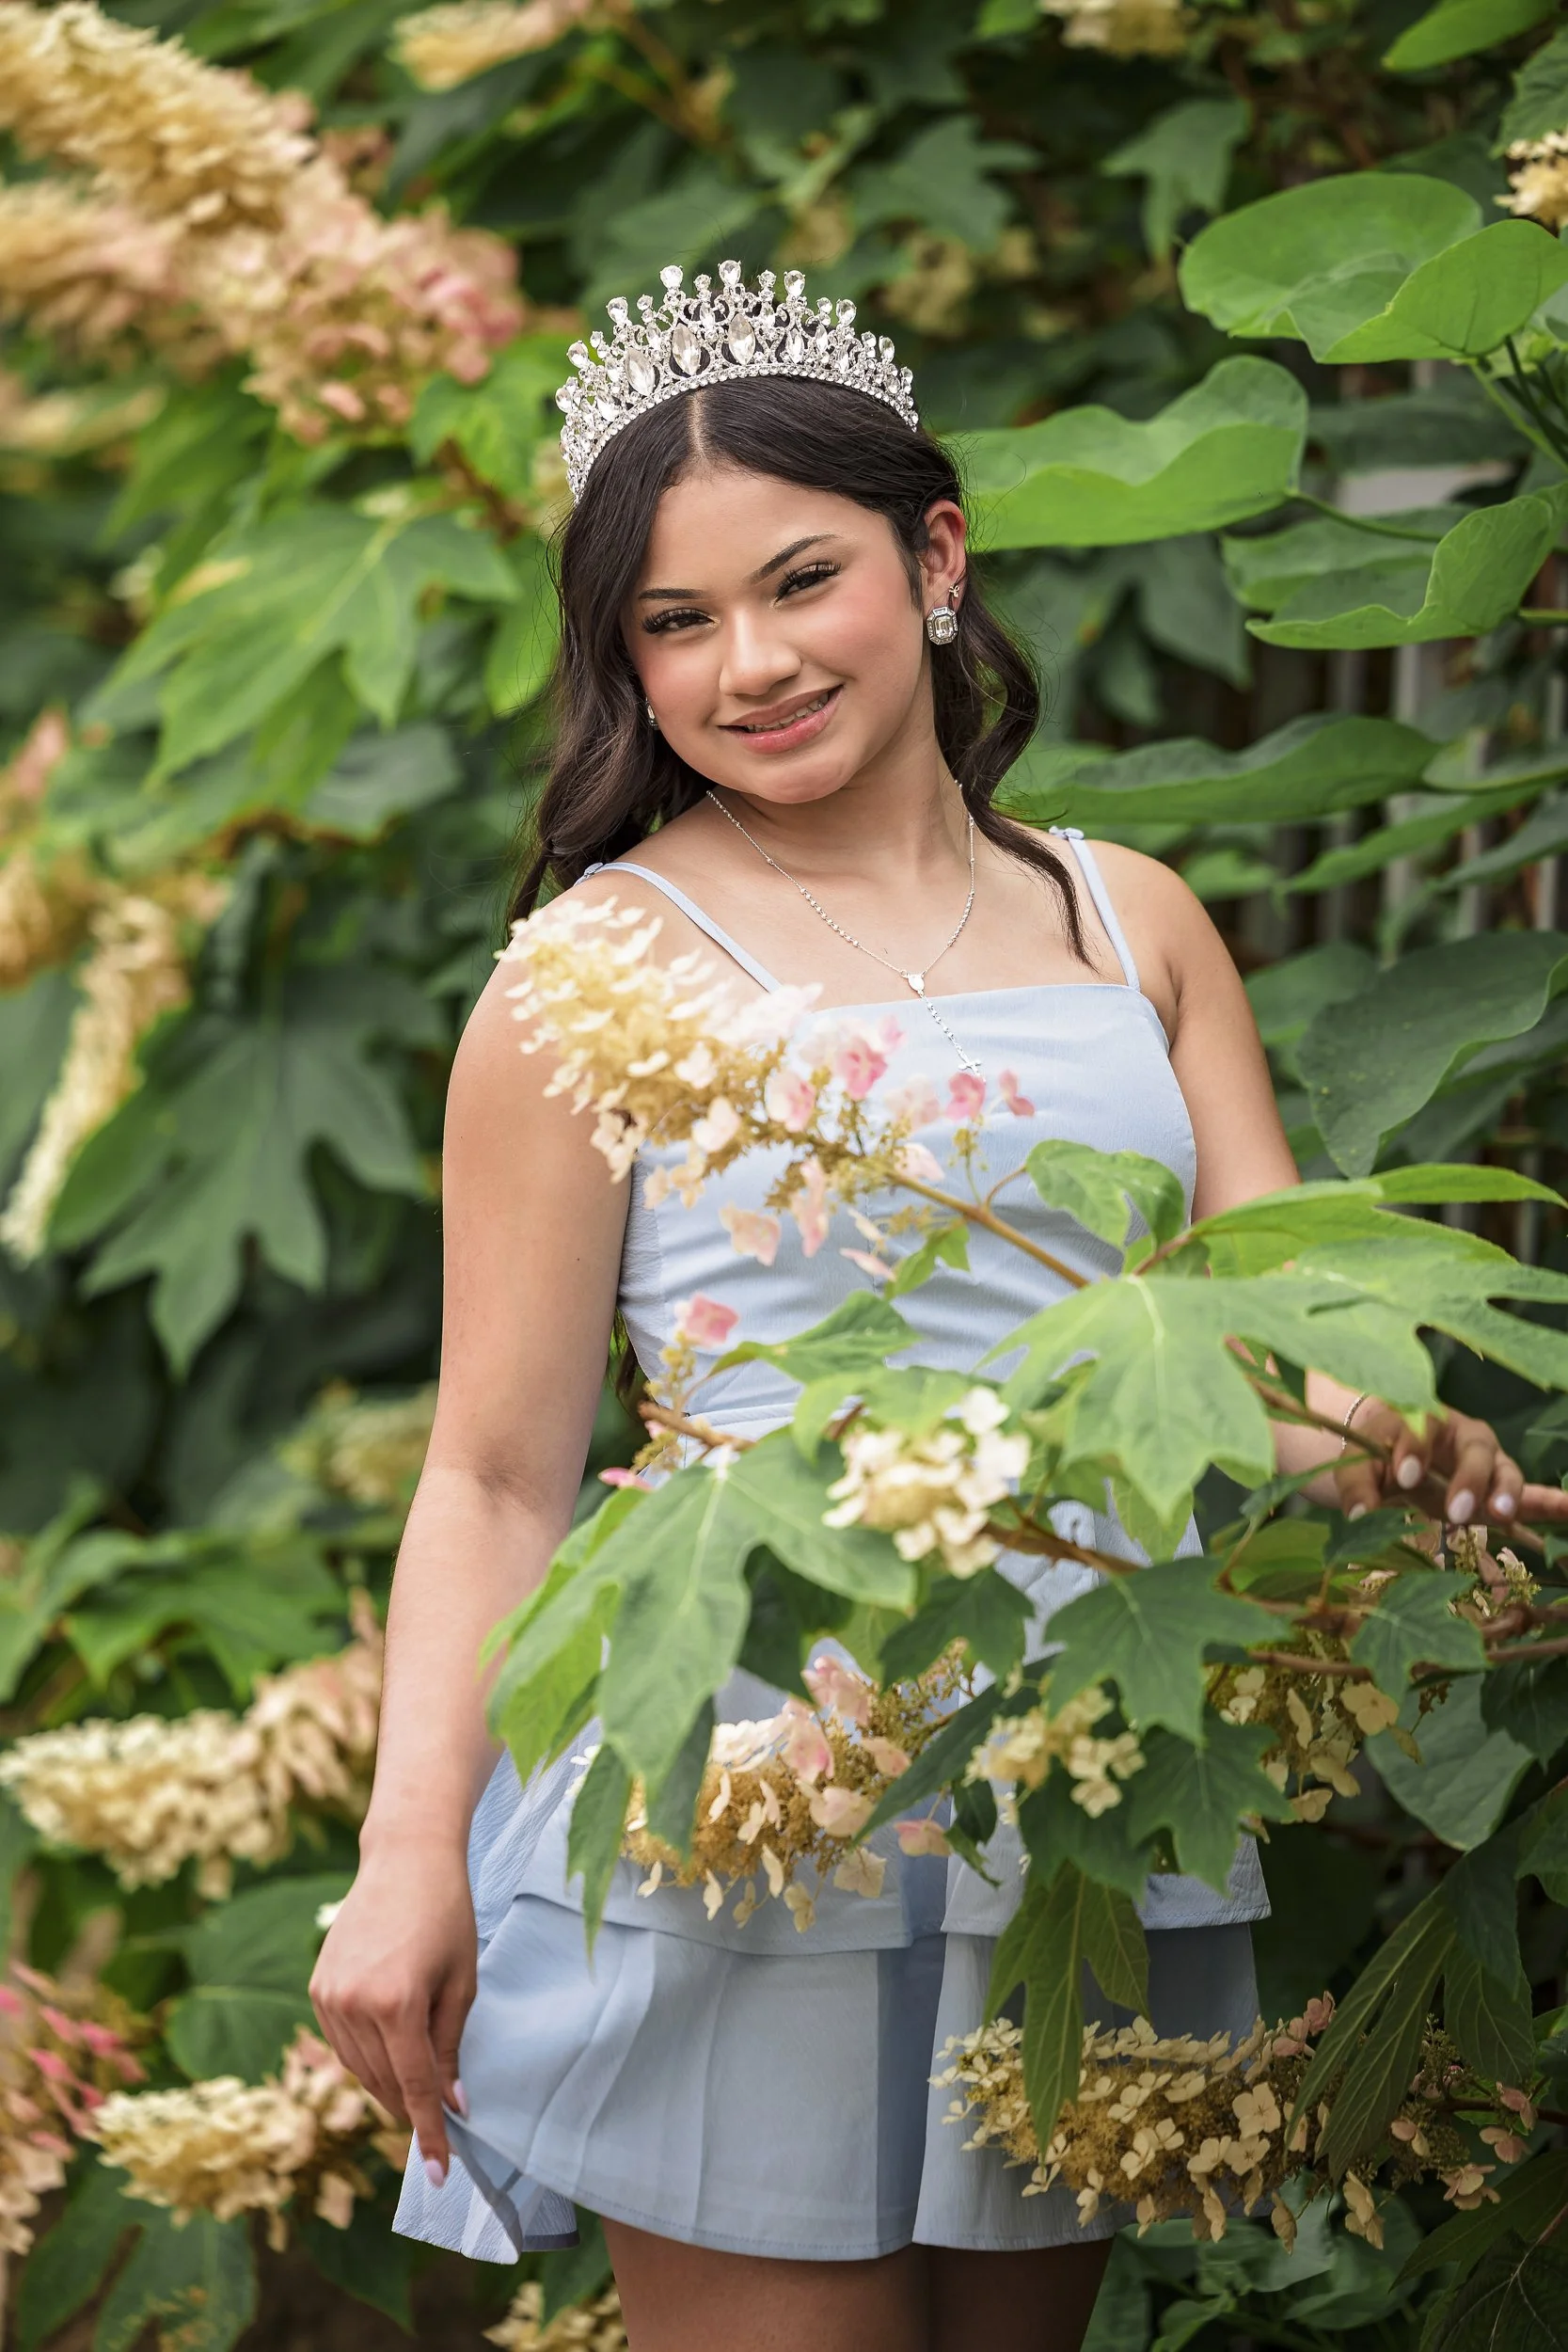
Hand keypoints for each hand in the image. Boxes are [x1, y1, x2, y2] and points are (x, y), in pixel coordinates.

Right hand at [310, 1838, 476, 2184]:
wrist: (404, 1858)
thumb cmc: (446, 1915)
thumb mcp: (461, 1981)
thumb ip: (451, 2046)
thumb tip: (452, 2103)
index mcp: (396, 2004)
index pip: (414, 2088)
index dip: (429, 2133)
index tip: (438, 2172)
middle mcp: (353, 2005)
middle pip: (384, 2083)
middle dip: (412, 2110)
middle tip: (438, 2128)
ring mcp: (328, 1997)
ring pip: (359, 2069)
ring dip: (387, 2086)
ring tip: (416, 2090)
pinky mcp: (317, 1988)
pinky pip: (342, 2044)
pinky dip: (365, 2059)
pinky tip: (388, 2055)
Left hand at [1335, 1398, 1567, 1531]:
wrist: (1386, 1456)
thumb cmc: (1372, 1453)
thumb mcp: (1355, 1464)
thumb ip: (1356, 1485)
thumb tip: (1359, 1515)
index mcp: (1421, 1417)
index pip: (1423, 1425)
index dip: (1416, 1448)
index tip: (1405, 1475)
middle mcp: (1460, 1434)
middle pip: (1474, 1447)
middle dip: (1469, 1477)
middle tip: (1457, 1509)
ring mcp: (1483, 1461)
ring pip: (1503, 1470)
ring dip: (1506, 1492)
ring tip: (1499, 1514)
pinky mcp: (1495, 1489)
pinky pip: (1527, 1495)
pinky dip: (1548, 1502)